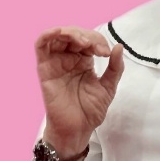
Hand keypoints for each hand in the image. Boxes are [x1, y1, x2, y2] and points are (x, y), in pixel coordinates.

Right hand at [35, 26, 123, 152]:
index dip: (98, 40)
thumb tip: (119, 46)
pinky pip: (40, 45)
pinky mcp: (45, 69)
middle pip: (74, 34)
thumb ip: (115, 67)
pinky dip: (48, 34)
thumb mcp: (109, 86)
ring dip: (70, 32)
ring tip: (84, 42)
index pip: (88, 39)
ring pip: (57, 36)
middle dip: (88, 36)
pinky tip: (60, 33)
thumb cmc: (90, 110)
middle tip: (99, 49)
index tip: (107, 53)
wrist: (78, 128)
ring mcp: (55, 62)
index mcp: (83, 60)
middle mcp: (68, 59)